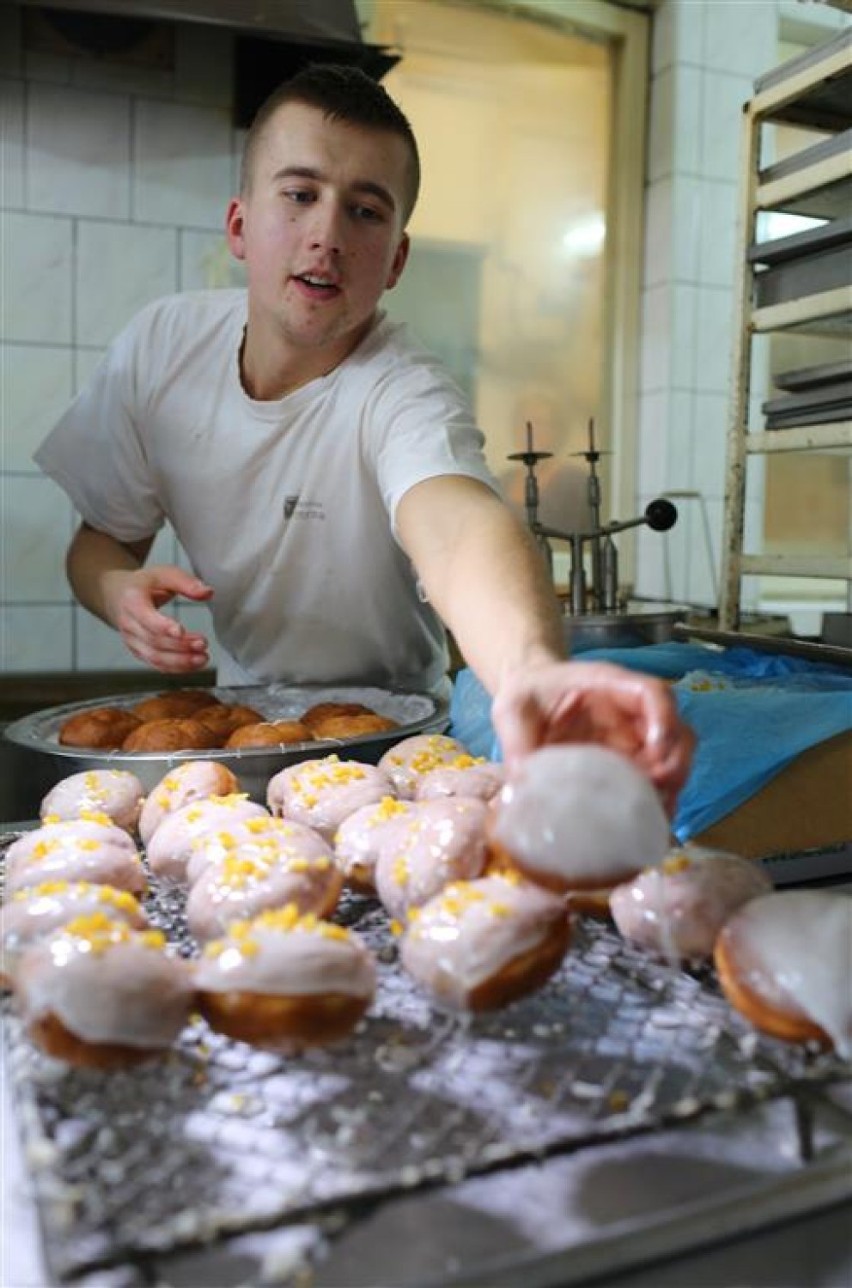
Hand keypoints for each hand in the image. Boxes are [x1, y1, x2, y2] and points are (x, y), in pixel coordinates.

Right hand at [102, 564, 212, 672]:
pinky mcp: (139, 652)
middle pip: (154, 640)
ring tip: (203, 658)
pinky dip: (177, 667)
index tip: (181, 631)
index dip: (162, 626)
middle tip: (203, 644)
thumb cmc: (144, 585)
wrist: (119, 597)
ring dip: (181, 661)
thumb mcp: (163, 574)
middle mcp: (128, 623)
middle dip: (180, 645)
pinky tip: (195, 664)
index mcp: (132, 601)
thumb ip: (186, 582)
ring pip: (155, 657)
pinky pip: (156, 664)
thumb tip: (208, 592)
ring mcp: (132, 641)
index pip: (145, 617)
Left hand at [491, 660, 694, 815]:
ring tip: (652, 813)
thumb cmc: (526, 696)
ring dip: (670, 788)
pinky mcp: (628, 768)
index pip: (652, 693)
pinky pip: (654, 785)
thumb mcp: (512, 711)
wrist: (528, 702)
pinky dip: (655, 803)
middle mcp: (631, 715)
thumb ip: (515, 741)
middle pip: (677, 732)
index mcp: (609, 687)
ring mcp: (634, 743)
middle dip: (675, 762)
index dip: (664, 719)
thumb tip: (519, 785)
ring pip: (673, 761)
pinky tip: (643, 825)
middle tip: (657, 788)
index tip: (657, 748)